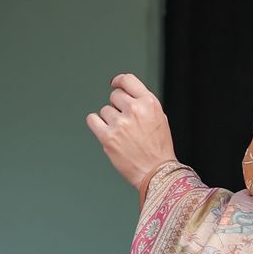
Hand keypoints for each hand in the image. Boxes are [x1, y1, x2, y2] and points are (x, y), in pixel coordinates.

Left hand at [84, 72, 176, 192]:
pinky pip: (92, 120)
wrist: (157, 173)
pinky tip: (106, 132)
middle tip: (126, 123)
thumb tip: (125, 93)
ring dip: (110, 120)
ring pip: (105, 110)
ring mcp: (120, 124)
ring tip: (123, 134)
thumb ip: (143, 103)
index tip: (114, 84)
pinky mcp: (108, 137)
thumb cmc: (159, 149)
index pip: (128, 80)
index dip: (119, 81)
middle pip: (114, 96)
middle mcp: (135, 110)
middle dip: (118, 107)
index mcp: (149, 103)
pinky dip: (97, 124)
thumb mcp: (159, 118)